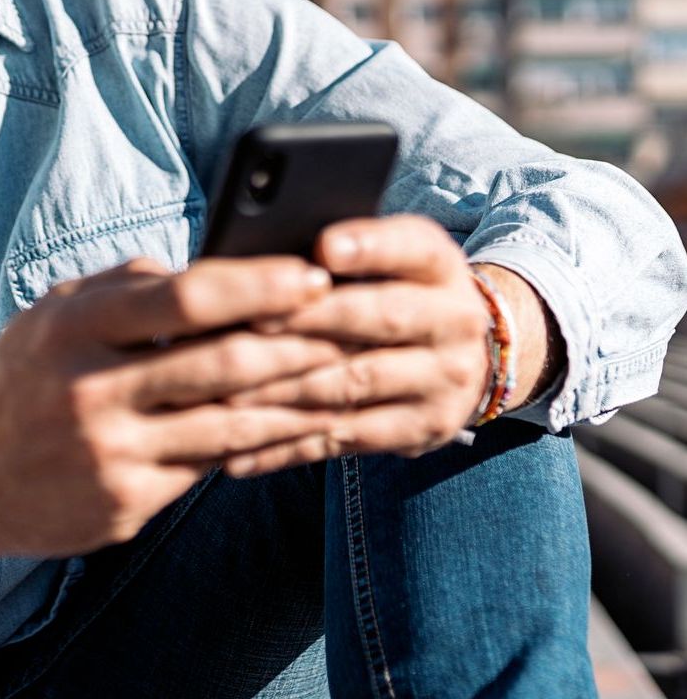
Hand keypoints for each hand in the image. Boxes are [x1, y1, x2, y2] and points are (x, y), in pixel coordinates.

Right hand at [0, 253, 350, 606]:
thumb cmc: (18, 379)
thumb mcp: (51, 314)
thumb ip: (124, 288)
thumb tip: (212, 271)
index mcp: (72, 327)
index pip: (184, 298)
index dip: (257, 285)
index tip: (312, 274)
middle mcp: (90, 390)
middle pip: (222, 363)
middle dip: (300, 343)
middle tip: (356, 325)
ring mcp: (108, 455)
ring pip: (230, 425)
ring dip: (297, 399)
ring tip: (348, 376)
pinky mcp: (124, 506)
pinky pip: (210, 470)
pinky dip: (260, 446)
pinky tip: (297, 428)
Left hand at [222, 215, 491, 475]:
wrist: (467, 356)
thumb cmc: (396, 288)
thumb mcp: (390, 255)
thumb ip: (341, 250)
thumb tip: (269, 255)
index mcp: (440, 265)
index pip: (411, 248)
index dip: (369, 247)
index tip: (324, 247)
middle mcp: (453, 323)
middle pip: (381, 317)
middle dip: (311, 319)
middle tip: (250, 321)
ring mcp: (442, 382)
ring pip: (357, 383)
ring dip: (288, 388)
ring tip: (230, 390)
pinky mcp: (420, 430)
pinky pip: (346, 438)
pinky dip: (289, 445)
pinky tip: (240, 451)